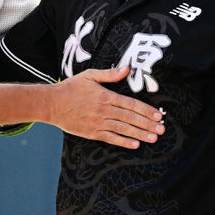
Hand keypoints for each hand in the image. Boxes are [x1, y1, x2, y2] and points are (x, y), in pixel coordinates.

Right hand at [48, 66, 164, 147]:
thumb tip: (127, 69)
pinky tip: (135, 144)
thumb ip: (110, 74)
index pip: (131, 104)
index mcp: (105, 96)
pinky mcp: (92, 132)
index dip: (146, 110)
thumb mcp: (89, 76)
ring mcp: (98, 123)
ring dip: (140, 134)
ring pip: (123, 129)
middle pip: (130, 118)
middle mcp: (104, 110)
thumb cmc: (71, 88)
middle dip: (148, 124)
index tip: (158, 115)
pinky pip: (110, 138)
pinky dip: (123, 142)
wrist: (52, 104)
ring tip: (153, 138)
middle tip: (162, 129)